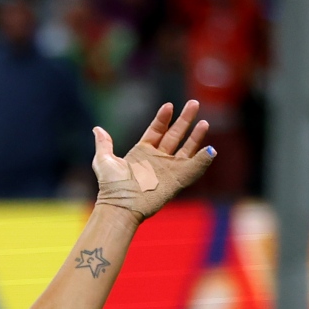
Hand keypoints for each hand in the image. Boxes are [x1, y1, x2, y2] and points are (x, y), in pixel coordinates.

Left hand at [93, 100, 215, 221]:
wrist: (120, 205)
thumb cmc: (111, 187)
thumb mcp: (104, 161)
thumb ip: (104, 144)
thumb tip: (97, 129)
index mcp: (142, 152)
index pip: (156, 130)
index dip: (163, 118)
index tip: (169, 106)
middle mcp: (157, 159)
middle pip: (175, 135)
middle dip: (185, 119)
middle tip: (194, 103)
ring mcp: (168, 169)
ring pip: (186, 149)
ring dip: (196, 136)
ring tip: (204, 121)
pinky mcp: (176, 181)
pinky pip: (193, 169)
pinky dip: (203, 160)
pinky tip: (211, 149)